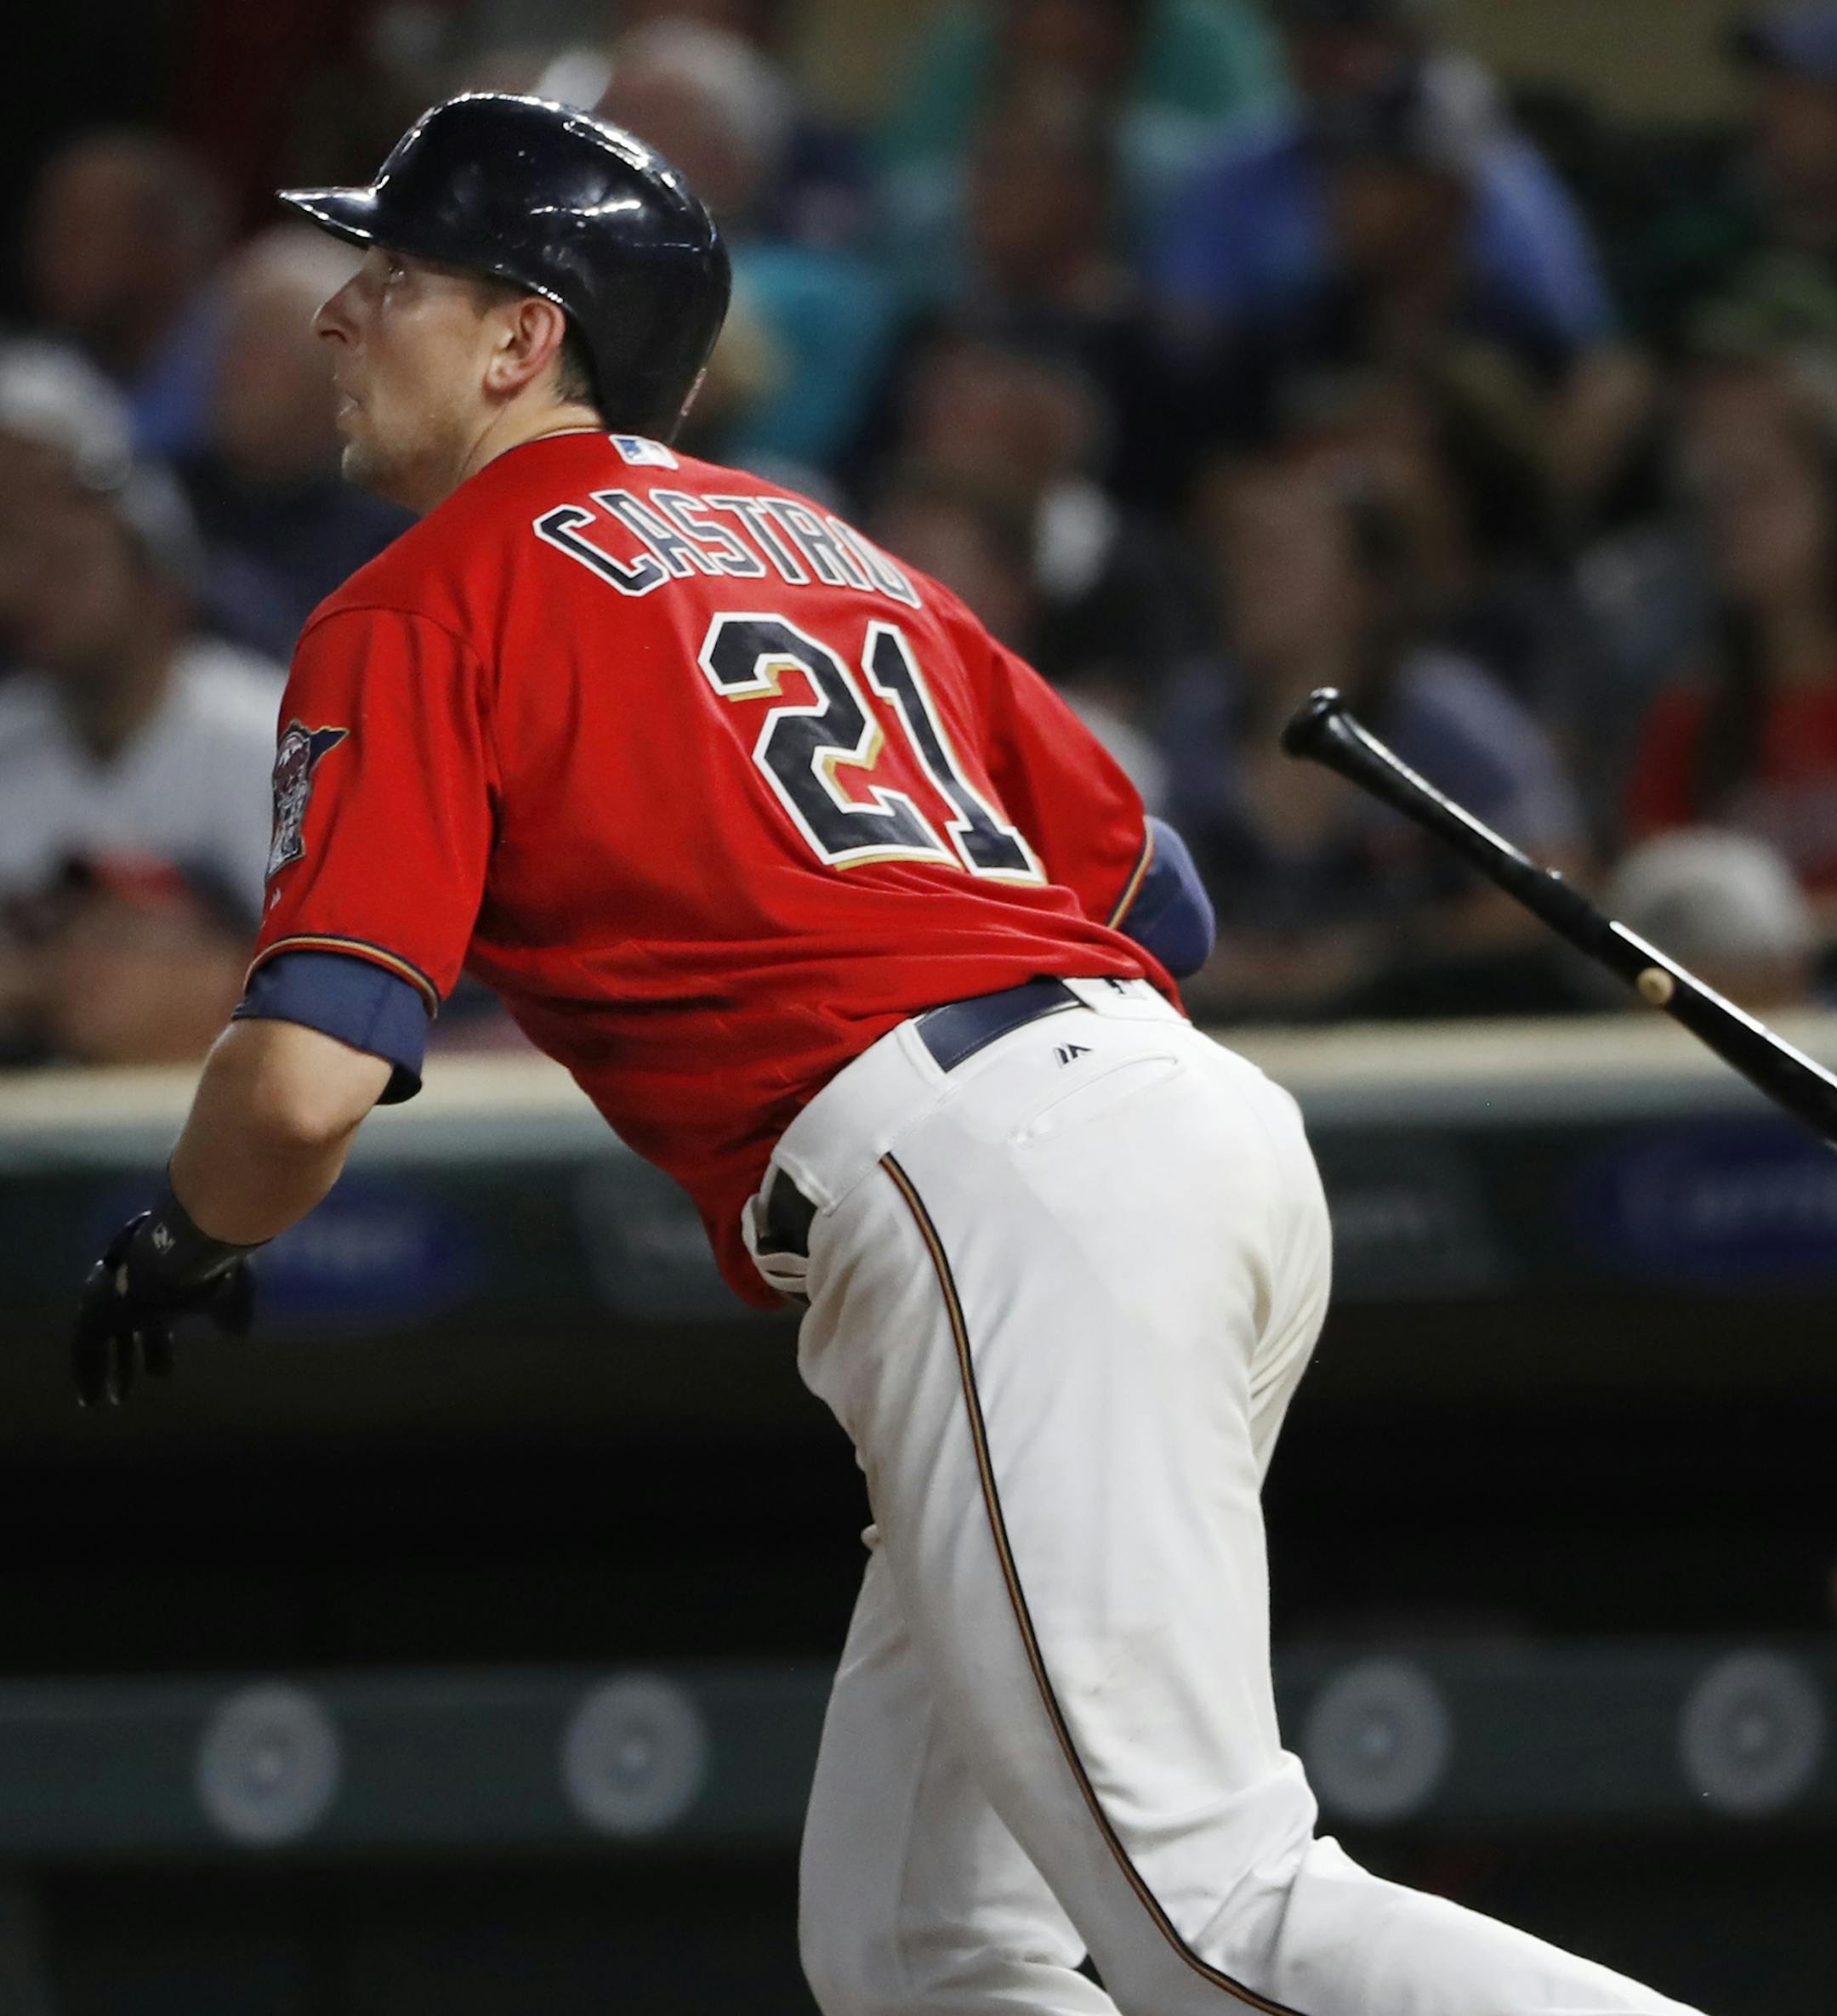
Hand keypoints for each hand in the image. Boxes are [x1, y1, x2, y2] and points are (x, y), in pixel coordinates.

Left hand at [71, 1212, 256, 1407]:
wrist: (178, 1253)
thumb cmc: (208, 1272)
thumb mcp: (228, 1295)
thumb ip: (232, 1314)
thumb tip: (240, 1332)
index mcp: (161, 1288)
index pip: (155, 1325)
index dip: (157, 1351)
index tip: (161, 1374)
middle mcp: (133, 1292)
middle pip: (127, 1333)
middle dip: (128, 1361)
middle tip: (125, 1394)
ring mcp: (110, 1300)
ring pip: (104, 1340)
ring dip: (110, 1369)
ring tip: (113, 1400)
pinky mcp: (94, 1312)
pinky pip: (84, 1349)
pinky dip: (87, 1373)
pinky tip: (90, 1398)